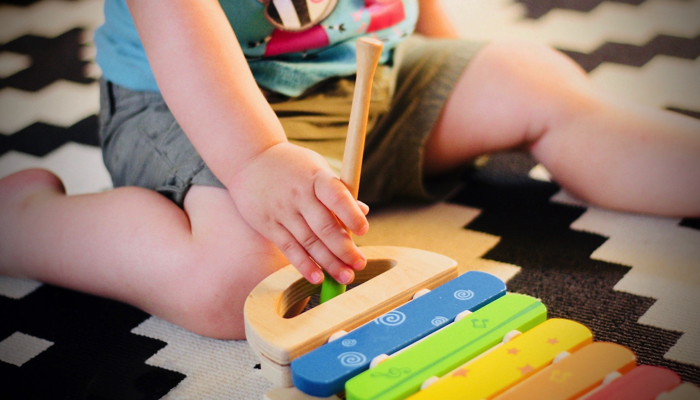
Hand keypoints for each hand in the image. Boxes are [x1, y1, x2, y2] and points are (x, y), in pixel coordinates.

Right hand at [228, 142, 368, 284]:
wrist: (249, 161)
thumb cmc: (293, 166)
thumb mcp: (317, 169)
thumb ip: (339, 192)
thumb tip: (363, 211)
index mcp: (316, 177)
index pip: (336, 196)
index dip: (351, 214)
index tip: (363, 230)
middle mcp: (299, 194)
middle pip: (324, 226)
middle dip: (344, 249)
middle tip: (359, 264)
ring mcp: (282, 211)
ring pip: (309, 242)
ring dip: (329, 262)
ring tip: (345, 276)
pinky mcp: (269, 225)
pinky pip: (289, 248)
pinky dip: (304, 265)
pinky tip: (318, 278)